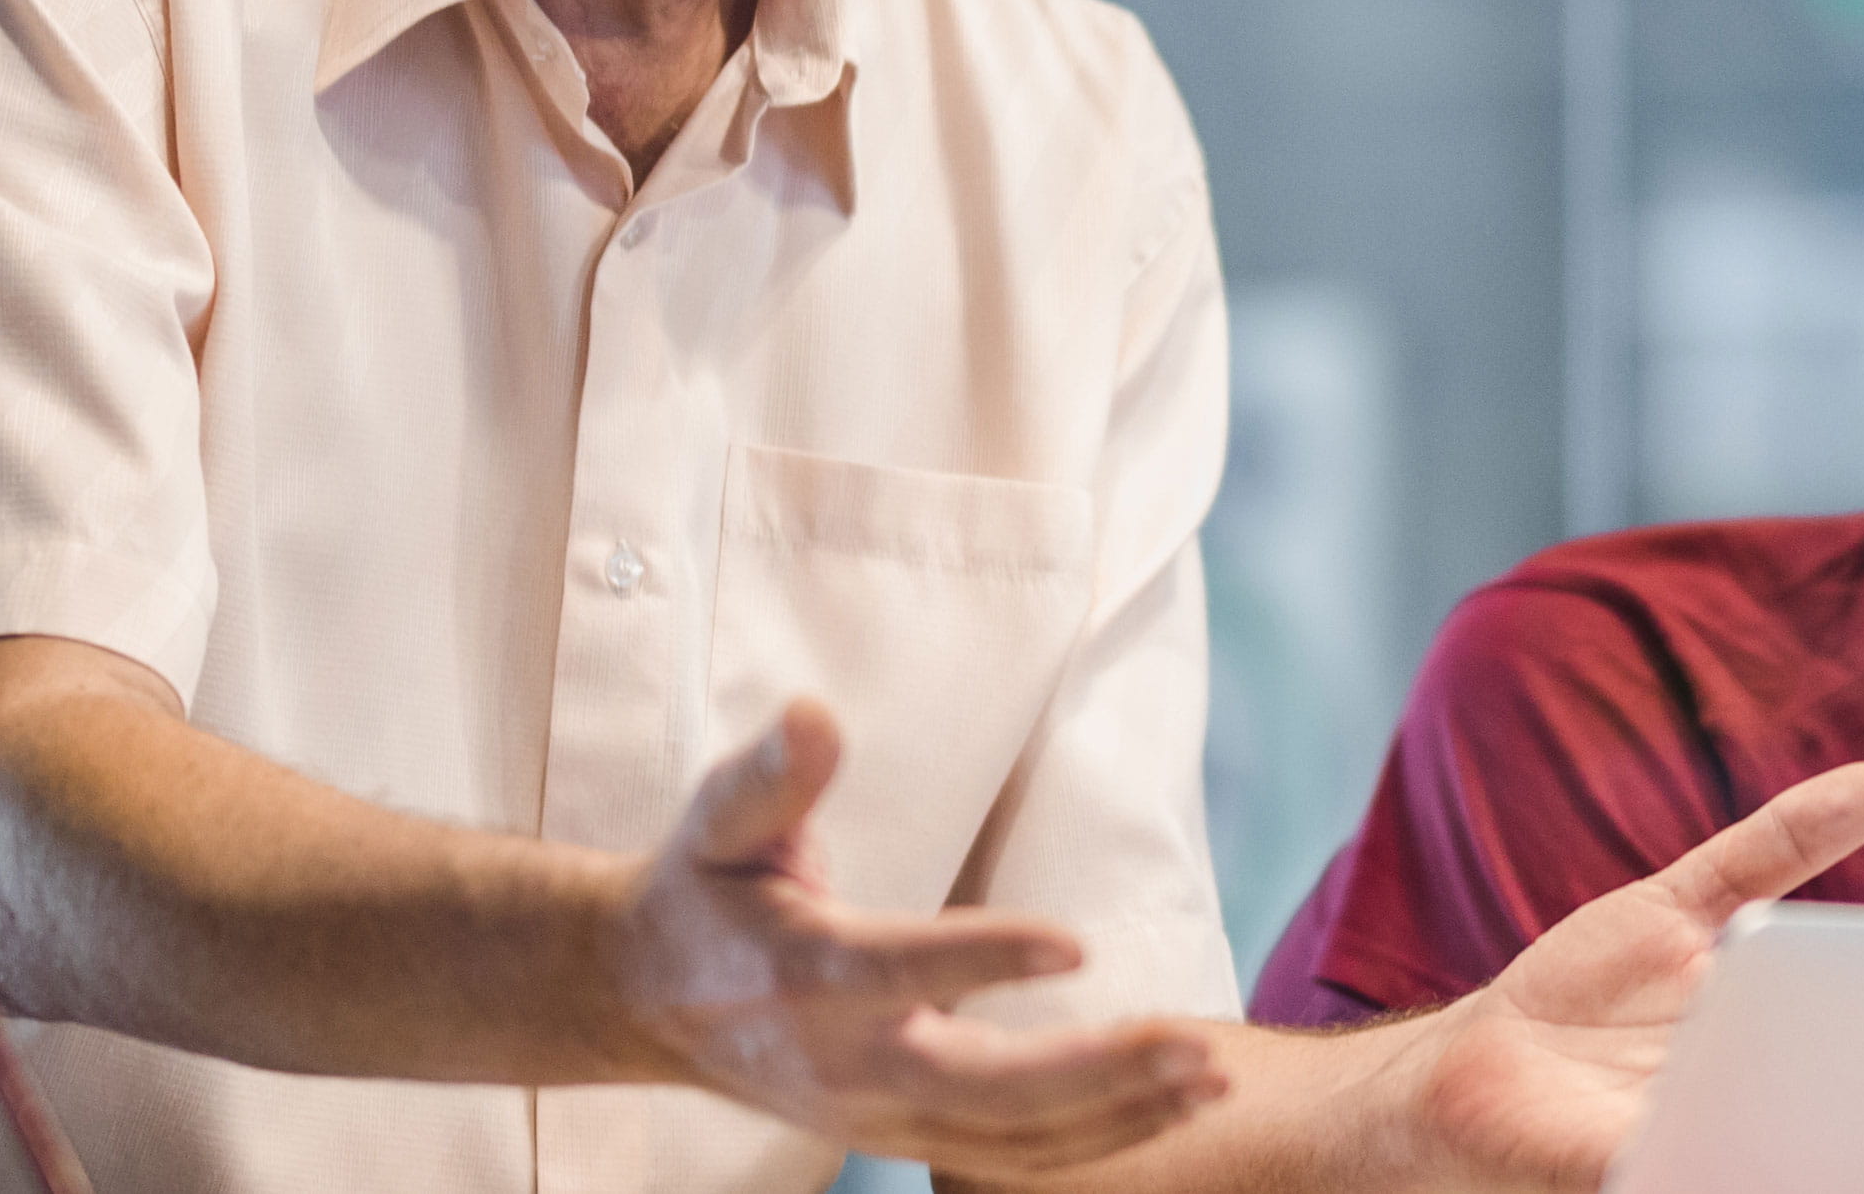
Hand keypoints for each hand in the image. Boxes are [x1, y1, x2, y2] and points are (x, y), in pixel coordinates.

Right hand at [608, 701, 1227, 1175]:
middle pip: (978, 1090)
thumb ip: (772, 776)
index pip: (895, 972)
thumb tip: (816, 714)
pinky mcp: (903, 1132)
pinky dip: (1098, 1144)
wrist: (649, 1001)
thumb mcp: (718, 820)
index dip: (982, 960)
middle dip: (1094, 1074)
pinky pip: (1011, 1159)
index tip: (1076, 941)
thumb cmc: (704, 888)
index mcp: (798, 974)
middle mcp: (842, 1061)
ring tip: (1214, 1078)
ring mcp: (876, 1113)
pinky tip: (1175, 1107)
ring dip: (1119, 1115)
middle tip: (1197, 1046)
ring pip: (1008, 1141)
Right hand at [1372, 762, 1863, 1190]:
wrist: (1458, 1094)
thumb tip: (1735, 1157)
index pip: (1845, 1098)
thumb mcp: (1604, 1165)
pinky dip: (1806, 824)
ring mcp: (1711, 977)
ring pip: (1815, 945)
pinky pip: (1746, 863)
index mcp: (1742, 1109)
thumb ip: (1653, 1155)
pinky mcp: (1668, 918)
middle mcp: (1746, 1044)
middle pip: (1851, 1017)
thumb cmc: (1536, 1153)